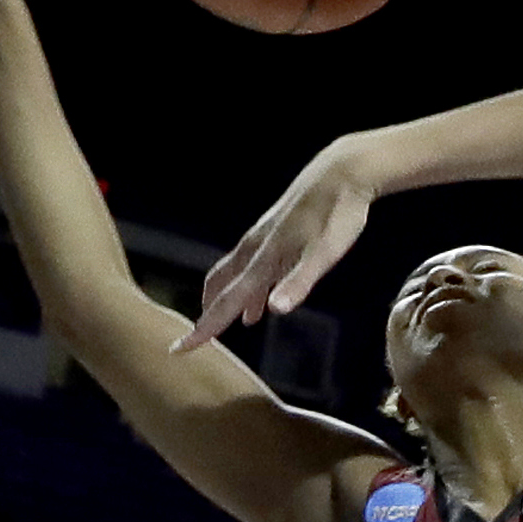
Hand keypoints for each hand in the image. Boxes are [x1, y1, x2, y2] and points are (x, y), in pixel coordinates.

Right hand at [176, 140, 375, 350]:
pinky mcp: (275, 232)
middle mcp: (256, 248)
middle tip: (194, 339)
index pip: (227, 302)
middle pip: (221, 287)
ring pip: (234, 274)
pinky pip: (251, 266)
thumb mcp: (326, 253)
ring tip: (222, 324)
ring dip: (226, 300)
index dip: (205, 328)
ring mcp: (264, 238)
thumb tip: (274, 310)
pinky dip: (247, 287)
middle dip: (208, 314)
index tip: (179, 349)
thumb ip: (299, 282)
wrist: (343, 171)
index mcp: (265, 259)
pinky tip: (262, 301)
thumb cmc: (338, 213)